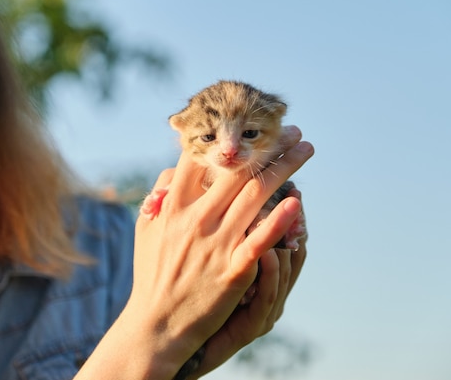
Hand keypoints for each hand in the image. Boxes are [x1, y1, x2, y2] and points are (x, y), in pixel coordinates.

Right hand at [129, 125, 313, 376]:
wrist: (156, 324)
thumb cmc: (152, 275)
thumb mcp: (146, 231)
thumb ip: (159, 196)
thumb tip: (176, 169)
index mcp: (174, 206)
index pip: (199, 159)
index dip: (224, 137)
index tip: (244, 125)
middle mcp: (196, 219)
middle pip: (236, 170)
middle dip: (267, 145)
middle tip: (290, 128)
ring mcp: (216, 244)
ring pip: (255, 195)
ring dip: (284, 167)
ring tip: (304, 148)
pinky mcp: (233, 269)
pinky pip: (260, 239)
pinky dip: (280, 218)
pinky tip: (298, 201)